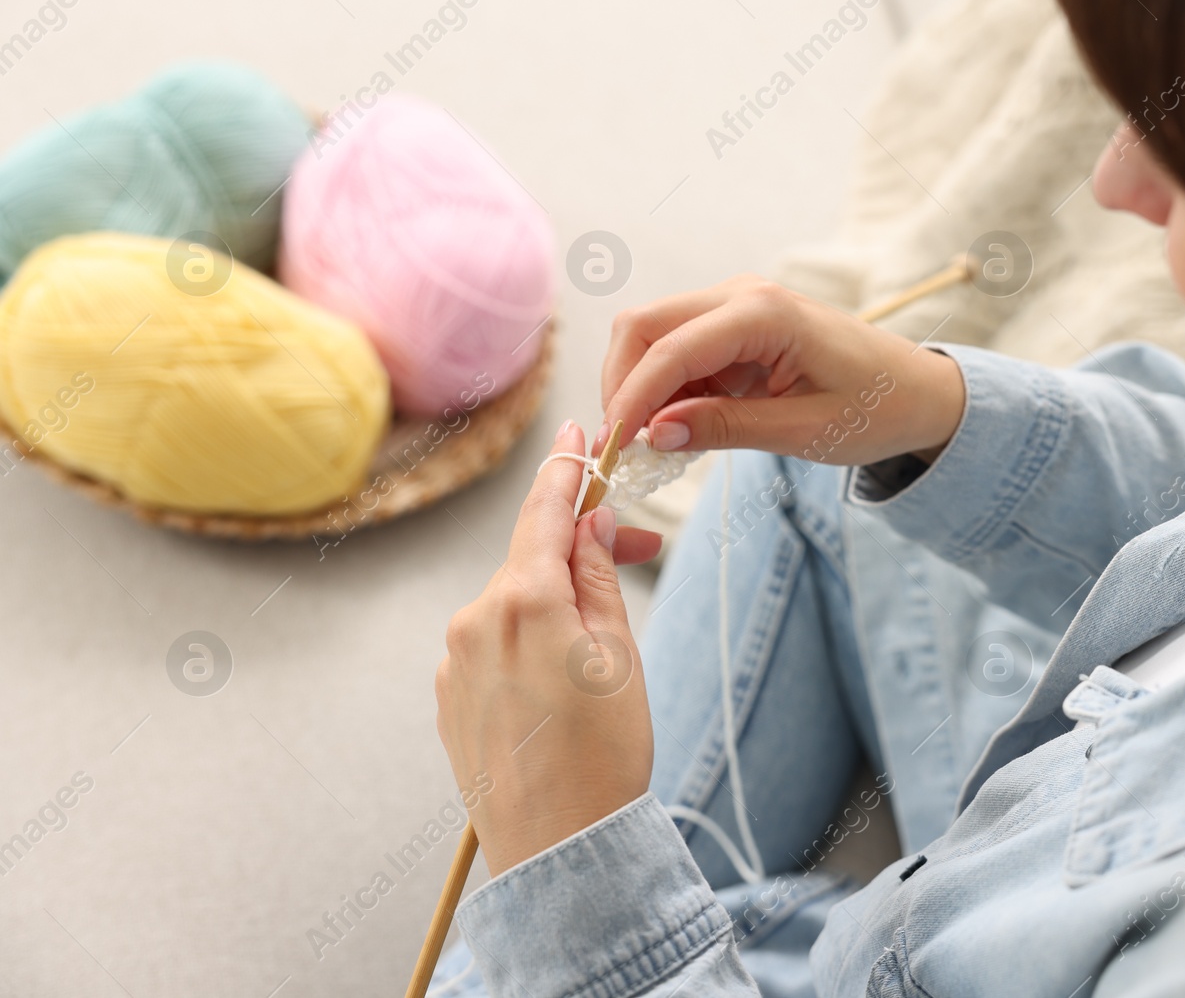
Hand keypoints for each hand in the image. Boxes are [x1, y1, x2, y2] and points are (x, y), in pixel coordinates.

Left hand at [434, 421, 659, 875]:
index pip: (544, 510)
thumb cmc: (602, 757)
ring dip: (555, 602)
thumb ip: (598, 576)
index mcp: (523, 600)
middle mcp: (475, 619)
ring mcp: (456, 659)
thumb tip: (587, 525)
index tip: (577, 433)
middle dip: (579, 550)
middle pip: (532, 559)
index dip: (565, 467)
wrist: (558, 848)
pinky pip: (494, 643)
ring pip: (514, 603)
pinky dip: (529, 641)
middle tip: (638, 553)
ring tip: (602, 648)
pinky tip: (562, 684)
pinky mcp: (450, 694)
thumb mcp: (620, 654)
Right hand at [600, 276, 965, 464]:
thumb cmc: (875, 409)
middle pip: (642, 326)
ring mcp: (735, 303)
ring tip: (655, 444)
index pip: (670, 350)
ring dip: (640, 387)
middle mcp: (742, 294)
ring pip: (651, 335)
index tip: (611, 449)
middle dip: (621, 385)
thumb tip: (654, 435)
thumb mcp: (803, 431)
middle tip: (621, 447)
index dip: (630, 400)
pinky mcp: (733, 324)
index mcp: (765, 313)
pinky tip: (682, 427)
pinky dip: (665, 389)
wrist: (916, 391)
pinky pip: (677, 350)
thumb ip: (726, 428)